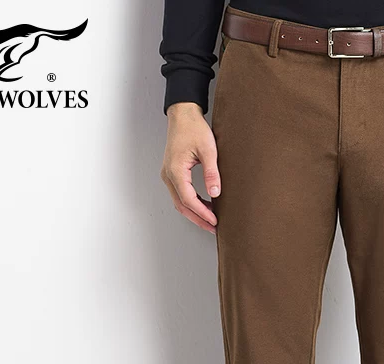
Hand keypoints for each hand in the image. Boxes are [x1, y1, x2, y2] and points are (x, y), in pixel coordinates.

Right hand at [161, 102, 220, 233]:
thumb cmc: (194, 128)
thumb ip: (212, 173)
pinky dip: (192, 204)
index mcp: (175, 170)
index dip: (202, 213)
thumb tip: (215, 194)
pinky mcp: (172, 173)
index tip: (215, 221)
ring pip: (180, 202)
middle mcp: (168, 175)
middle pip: (182, 206)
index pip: (188, 200)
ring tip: (211, 221)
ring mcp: (168, 175)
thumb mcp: (208, 150)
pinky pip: (180, 194)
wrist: (183, 115)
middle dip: (198, 219)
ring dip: (194, 213)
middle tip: (213, 228)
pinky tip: (204, 207)